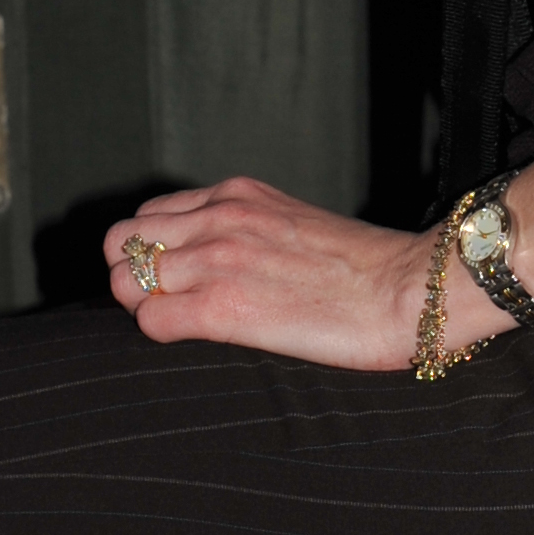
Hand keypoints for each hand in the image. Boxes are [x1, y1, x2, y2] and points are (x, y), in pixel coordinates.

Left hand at [104, 177, 472, 374]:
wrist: (411, 289)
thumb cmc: (371, 270)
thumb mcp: (297, 224)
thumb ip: (250, 230)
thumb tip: (224, 260)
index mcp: (236, 195)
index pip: (149, 215)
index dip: (151, 252)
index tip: (173, 279)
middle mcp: (218, 217)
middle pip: (122, 241)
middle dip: (133, 275)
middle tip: (166, 304)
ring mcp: (217, 260)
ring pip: (125, 280)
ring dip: (144, 306)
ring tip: (184, 324)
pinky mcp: (223, 307)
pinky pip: (150, 320)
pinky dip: (160, 333)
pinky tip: (197, 340)